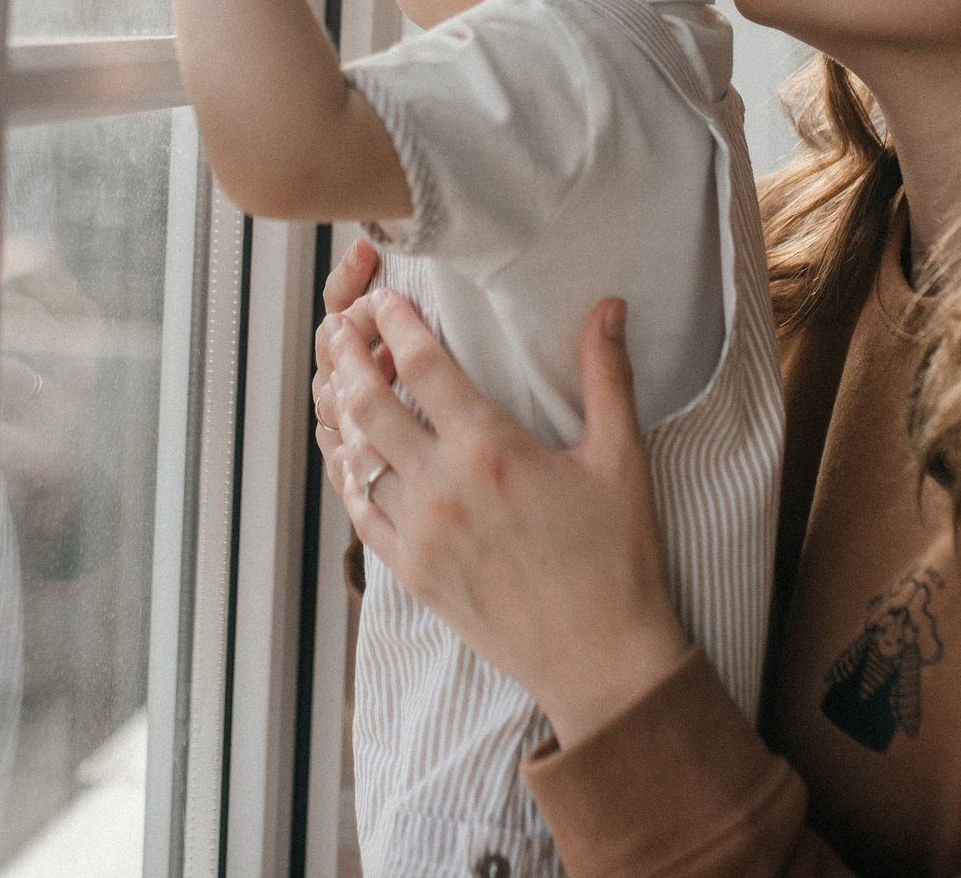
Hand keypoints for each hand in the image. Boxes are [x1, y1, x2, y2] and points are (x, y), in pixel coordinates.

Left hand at [319, 248, 691, 746]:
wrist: (601, 660)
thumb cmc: (618, 559)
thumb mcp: (621, 459)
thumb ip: (607, 376)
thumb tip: (609, 306)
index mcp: (492, 450)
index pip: (423, 365)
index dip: (396, 322)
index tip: (385, 298)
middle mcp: (443, 489)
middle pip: (368, 404)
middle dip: (347, 357)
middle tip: (339, 327)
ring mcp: (419, 535)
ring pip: (356, 458)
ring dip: (344, 414)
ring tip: (339, 381)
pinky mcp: (411, 574)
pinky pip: (360, 513)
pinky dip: (350, 476)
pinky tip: (353, 456)